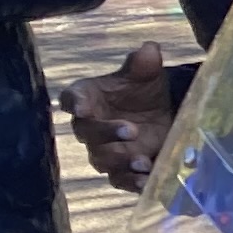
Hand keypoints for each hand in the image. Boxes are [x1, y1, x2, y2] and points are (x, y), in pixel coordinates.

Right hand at [68, 41, 174, 191]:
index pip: (72, 98)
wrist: (160, 114)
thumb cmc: (142, 90)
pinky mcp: (122, 170)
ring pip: (103, 160)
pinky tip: (148, 181)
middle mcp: (89, 126)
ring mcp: (105, 151)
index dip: (76, 103)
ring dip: (121, 162)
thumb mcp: (146, 74)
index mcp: (87, 97)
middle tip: (131, 130)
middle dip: (106, 132)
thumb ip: (144, 63)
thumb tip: (149, 50)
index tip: (82, 106)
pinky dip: (133, 183)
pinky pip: (121, 180)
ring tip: (142, 161)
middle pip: (87, 133)